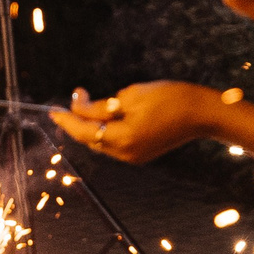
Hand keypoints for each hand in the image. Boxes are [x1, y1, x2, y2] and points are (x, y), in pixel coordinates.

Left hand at [52, 83, 215, 163]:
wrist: (200, 113)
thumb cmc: (168, 98)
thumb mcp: (130, 97)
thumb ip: (100, 107)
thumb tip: (80, 108)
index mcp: (121, 139)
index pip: (83, 131)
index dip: (66, 119)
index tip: (53, 109)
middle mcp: (125, 154)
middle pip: (90, 139)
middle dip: (77, 122)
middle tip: (70, 101)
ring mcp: (134, 157)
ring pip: (102, 142)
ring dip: (91, 126)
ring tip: (85, 106)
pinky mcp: (142, 154)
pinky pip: (115, 144)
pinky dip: (106, 131)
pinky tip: (104, 118)